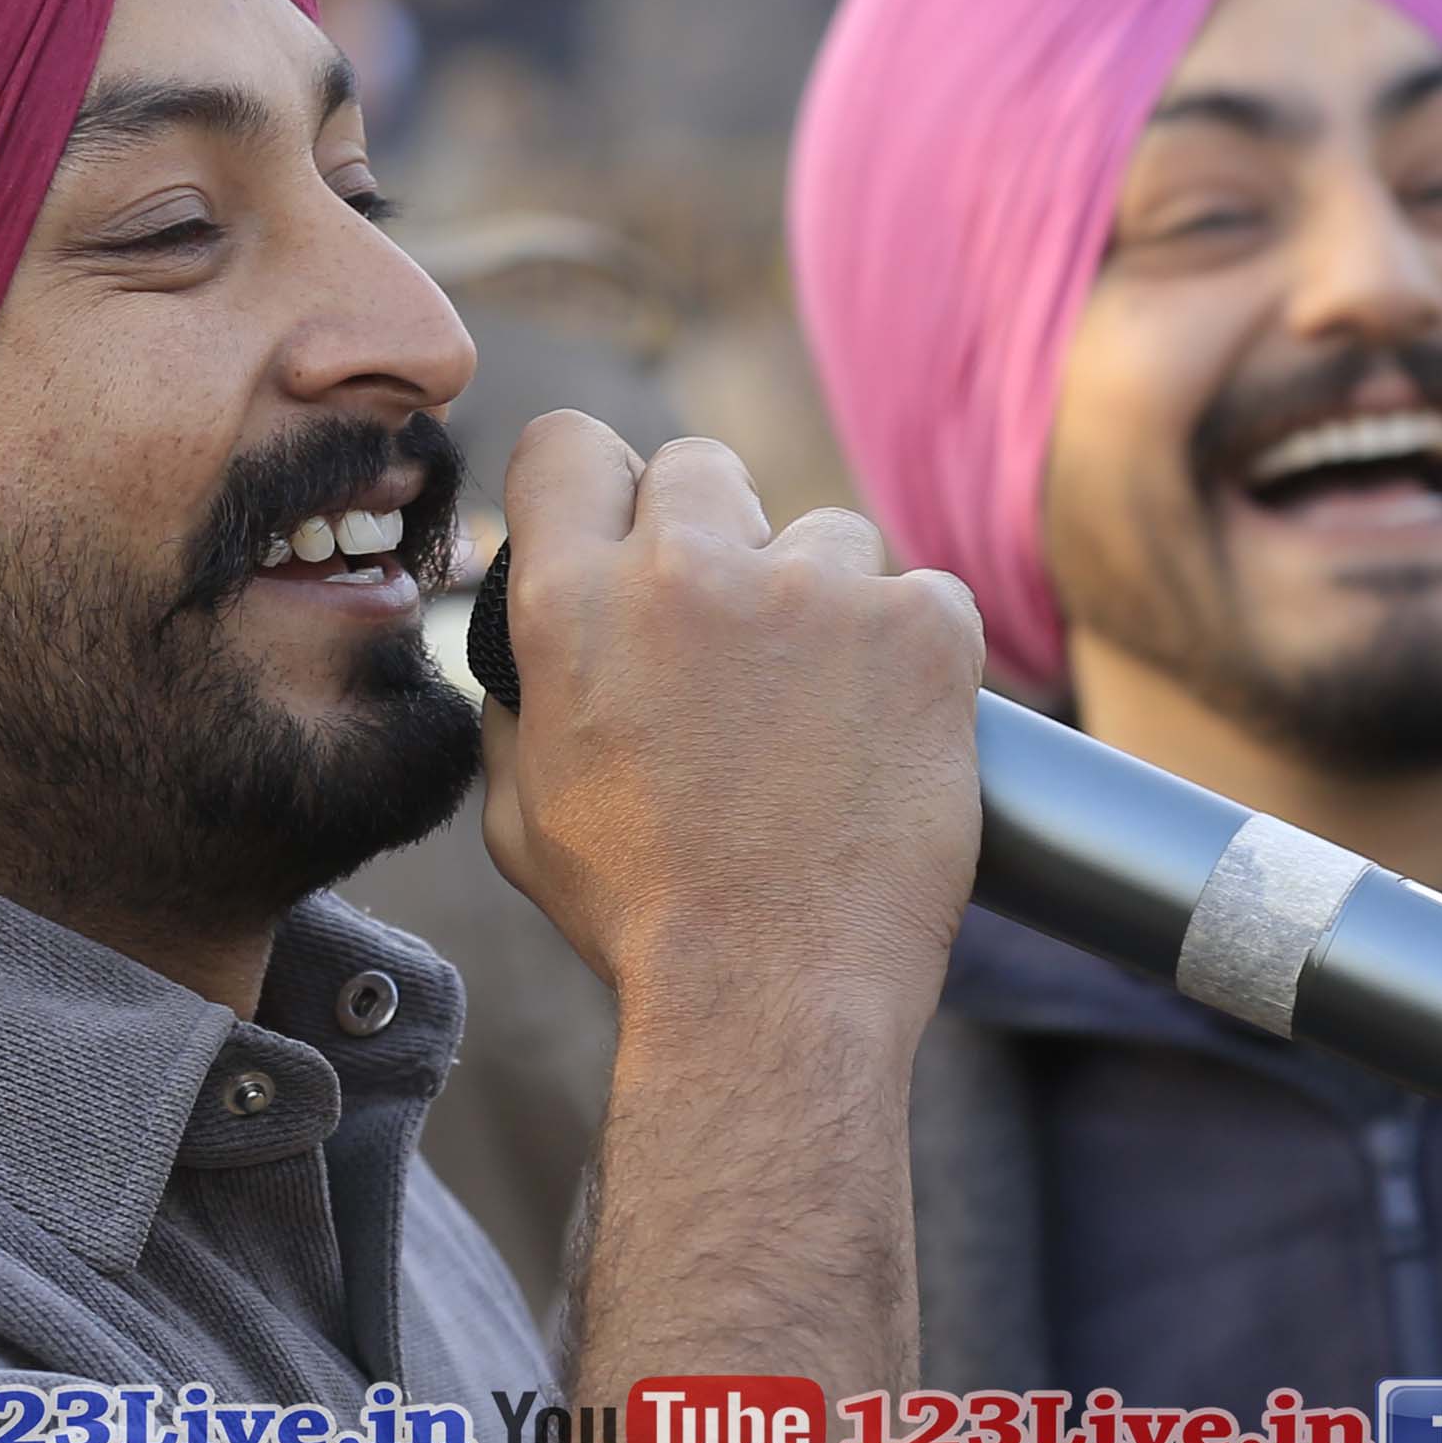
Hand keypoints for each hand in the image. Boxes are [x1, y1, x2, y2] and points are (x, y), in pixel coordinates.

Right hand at [475, 409, 983, 1034]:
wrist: (773, 998)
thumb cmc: (643, 922)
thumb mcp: (522, 815)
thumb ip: (519, 705)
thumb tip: (528, 656)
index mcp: (569, 605)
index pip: (567, 444)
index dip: (596, 486)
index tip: (623, 531)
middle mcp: (685, 570)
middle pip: (701, 468)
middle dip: (715, 538)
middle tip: (735, 646)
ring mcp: (814, 589)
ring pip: (824, 535)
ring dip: (821, 602)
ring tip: (818, 718)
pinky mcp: (922, 628)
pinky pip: (922, 597)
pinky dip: (911, 658)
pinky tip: (886, 738)